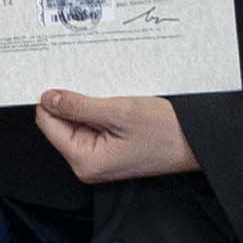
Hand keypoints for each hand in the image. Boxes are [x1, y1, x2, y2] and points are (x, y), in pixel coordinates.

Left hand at [31, 93, 198, 186]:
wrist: (195, 142)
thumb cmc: (165, 132)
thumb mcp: (119, 111)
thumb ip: (79, 106)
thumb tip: (48, 98)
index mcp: (84, 160)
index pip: (47, 123)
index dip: (52, 99)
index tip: (62, 78)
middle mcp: (87, 165)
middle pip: (60, 123)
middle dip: (72, 101)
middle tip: (94, 85)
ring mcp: (98, 159)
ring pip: (76, 122)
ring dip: (87, 105)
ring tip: (110, 95)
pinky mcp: (108, 152)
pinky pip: (92, 126)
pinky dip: (99, 111)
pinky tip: (115, 103)